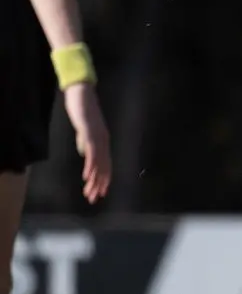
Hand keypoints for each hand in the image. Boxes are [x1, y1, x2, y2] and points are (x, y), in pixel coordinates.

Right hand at [63, 83, 110, 203]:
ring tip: (90, 193)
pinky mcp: (91, 132)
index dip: (104, 180)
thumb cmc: (82, 111)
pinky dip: (91, 165)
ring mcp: (99, 137)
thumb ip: (86, 141)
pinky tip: (87, 176)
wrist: (81, 94)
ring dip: (95, 179)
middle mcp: (104, 141)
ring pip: (99, 163)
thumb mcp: (84, 130)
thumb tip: (86, 153)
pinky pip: (92, 152)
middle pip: (104, 167)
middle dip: (99, 185)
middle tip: (94, 199)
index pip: (106, 165)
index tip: (100, 194)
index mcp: (103, 141)